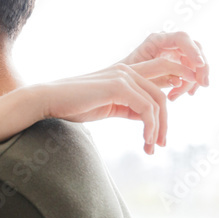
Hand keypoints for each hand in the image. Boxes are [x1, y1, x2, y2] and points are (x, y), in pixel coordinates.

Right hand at [33, 57, 195, 153]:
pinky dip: (150, 127)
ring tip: (152, 147)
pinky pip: (146, 108)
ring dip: (158, 128)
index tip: (165, 129)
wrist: (48, 100)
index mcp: (124, 73)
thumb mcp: (107, 107)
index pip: (158, 80)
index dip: (169, 100)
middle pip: (161, 96)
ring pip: (157, 103)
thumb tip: (147, 118)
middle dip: (165, 122)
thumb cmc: (72, 105)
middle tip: (162, 144)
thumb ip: (128, 108)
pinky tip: (145, 141)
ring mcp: (123, 76)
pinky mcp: (119, 87)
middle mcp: (127, 70)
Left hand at [117, 31, 209, 99]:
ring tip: (175, 97)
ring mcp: (173, 53)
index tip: (199, 65)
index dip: (193, 50)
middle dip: (201, 68)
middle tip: (203, 85)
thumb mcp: (137, 77)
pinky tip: (182, 95)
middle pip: (195, 49)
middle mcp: (167, 43)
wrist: (114, 84)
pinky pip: (190, 72)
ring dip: (192, 80)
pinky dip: (189, 84)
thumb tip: (179, 81)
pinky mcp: (176, 64)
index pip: (182, 38)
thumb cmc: (120, 77)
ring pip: (195, 63)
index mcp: (156, 40)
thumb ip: (158, 77)